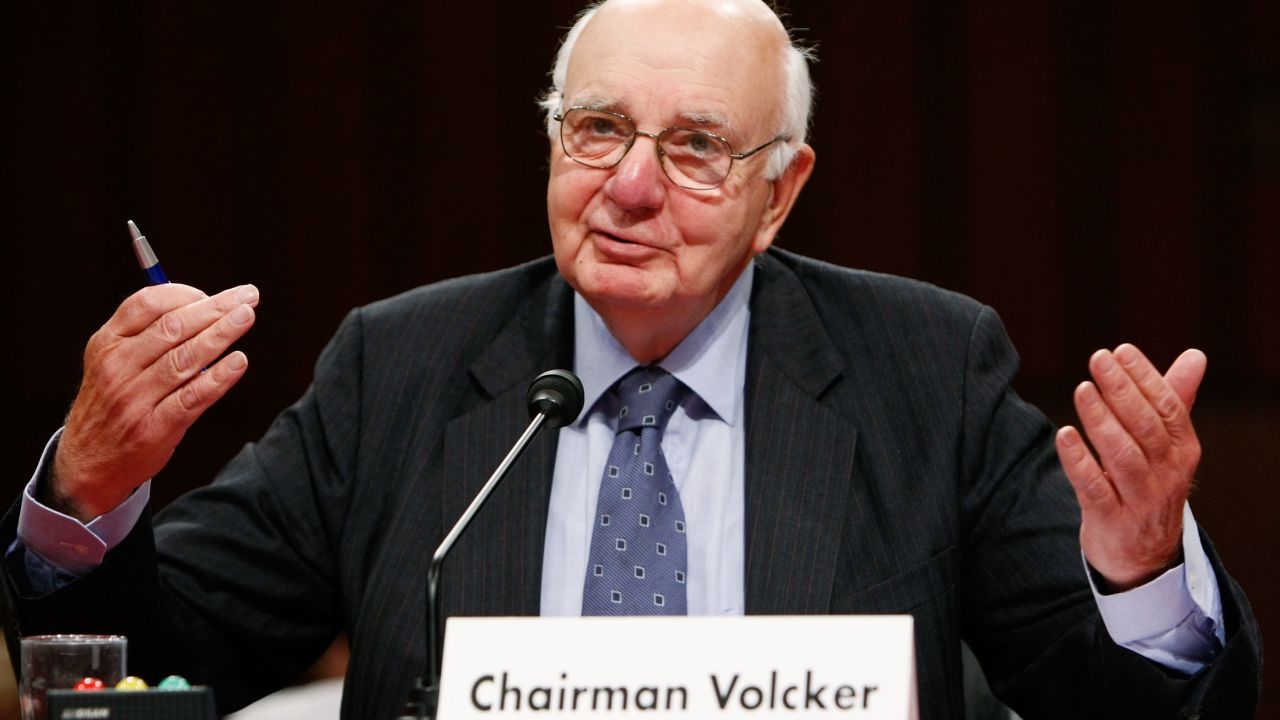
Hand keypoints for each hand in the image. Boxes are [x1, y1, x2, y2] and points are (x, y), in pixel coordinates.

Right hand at [47, 283, 259, 521]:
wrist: (87, 462)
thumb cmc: (114, 402)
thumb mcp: (111, 362)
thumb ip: (147, 334)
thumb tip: (202, 305)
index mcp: (107, 344)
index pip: (146, 304)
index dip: (185, 293)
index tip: (215, 295)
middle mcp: (118, 367)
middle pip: (173, 327)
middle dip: (215, 308)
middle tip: (248, 296)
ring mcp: (135, 399)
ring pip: (185, 358)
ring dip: (221, 334)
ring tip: (247, 317)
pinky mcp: (155, 428)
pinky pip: (193, 397)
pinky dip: (218, 378)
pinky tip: (239, 362)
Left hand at [1054, 343, 1203, 591]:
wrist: (1144, 558)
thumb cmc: (1150, 486)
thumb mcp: (1168, 447)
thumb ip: (1176, 400)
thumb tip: (1195, 356)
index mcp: (1183, 451)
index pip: (1168, 408)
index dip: (1146, 378)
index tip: (1120, 351)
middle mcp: (1167, 475)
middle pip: (1146, 428)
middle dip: (1122, 391)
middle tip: (1098, 359)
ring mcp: (1141, 500)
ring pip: (1122, 457)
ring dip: (1101, 421)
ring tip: (1082, 389)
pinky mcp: (1112, 521)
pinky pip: (1095, 488)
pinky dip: (1079, 461)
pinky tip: (1064, 435)